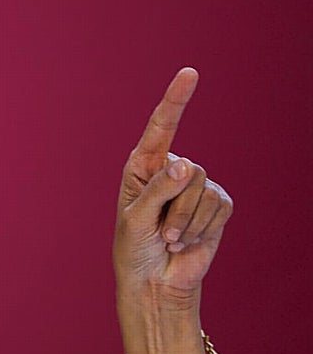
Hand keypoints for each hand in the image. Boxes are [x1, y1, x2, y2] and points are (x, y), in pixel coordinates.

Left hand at [115, 68, 232, 307]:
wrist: (154, 281)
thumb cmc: (134, 248)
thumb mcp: (136, 218)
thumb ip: (159, 190)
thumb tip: (187, 164)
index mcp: (142, 166)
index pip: (161, 127)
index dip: (176, 100)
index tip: (190, 73)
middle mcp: (170, 171)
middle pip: (189, 170)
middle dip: (175, 207)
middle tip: (160, 232)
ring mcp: (196, 188)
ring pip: (204, 190)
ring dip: (186, 223)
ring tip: (170, 239)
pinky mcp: (216, 206)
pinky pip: (219, 208)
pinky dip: (202, 229)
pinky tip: (187, 242)